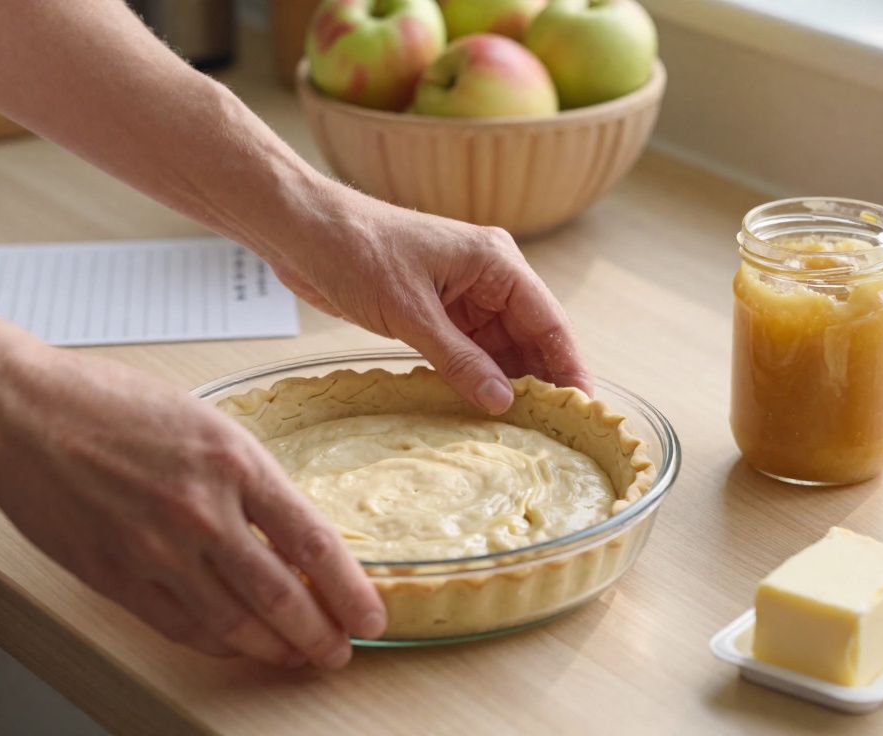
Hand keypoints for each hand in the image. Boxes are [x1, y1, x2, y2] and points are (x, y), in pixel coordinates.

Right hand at [0, 343, 385, 668]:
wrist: (21, 413)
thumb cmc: (112, 405)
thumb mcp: (206, 423)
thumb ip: (249, 479)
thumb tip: (293, 532)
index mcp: (234, 462)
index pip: (313, 542)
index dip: (350, 589)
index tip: (371, 613)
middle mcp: (201, 512)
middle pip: (281, 596)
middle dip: (321, 634)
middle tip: (341, 650)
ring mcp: (156, 551)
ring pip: (235, 624)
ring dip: (276, 649)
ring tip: (300, 656)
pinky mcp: (117, 577)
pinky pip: (182, 627)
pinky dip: (221, 643)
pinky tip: (242, 645)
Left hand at [259, 183, 592, 413]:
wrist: (301, 230)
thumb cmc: (355, 252)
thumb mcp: (410, 313)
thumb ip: (459, 360)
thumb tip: (502, 402)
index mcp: (496, 262)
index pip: (549, 321)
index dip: (569, 366)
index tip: (581, 409)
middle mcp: (488, 277)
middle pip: (531, 338)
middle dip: (541, 381)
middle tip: (553, 433)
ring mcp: (462, 295)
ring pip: (501, 349)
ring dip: (507, 384)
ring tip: (522, 431)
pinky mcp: (436, 311)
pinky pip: (470, 352)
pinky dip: (476, 379)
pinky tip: (481, 411)